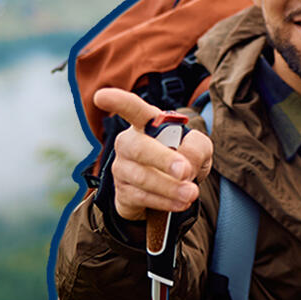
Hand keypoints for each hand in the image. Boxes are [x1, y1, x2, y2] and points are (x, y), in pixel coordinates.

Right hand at [94, 87, 214, 221]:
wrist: (171, 191)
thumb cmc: (183, 158)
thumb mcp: (199, 148)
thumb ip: (197, 148)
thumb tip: (185, 164)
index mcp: (146, 124)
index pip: (131, 109)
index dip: (117, 102)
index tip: (101, 97)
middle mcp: (128, 143)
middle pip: (138, 147)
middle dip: (162, 159)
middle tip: (184, 171)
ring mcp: (122, 168)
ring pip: (142, 177)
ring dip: (170, 187)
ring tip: (191, 193)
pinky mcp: (123, 192)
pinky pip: (142, 197)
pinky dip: (164, 201)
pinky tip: (180, 202)